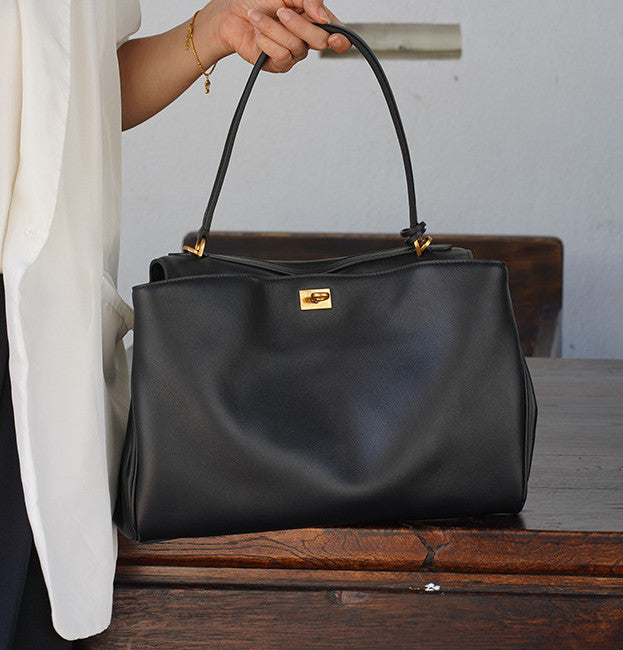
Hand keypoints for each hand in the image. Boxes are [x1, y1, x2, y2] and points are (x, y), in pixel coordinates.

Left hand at [198, 0, 350, 72]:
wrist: (232, 14)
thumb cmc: (259, 0)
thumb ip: (310, 0)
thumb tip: (323, 17)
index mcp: (315, 19)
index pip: (337, 33)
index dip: (341, 39)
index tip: (336, 39)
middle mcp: (307, 37)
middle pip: (320, 41)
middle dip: (298, 24)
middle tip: (280, 12)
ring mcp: (294, 52)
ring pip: (297, 47)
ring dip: (274, 28)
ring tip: (258, 18)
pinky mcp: (279, 64)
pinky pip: (282, 56)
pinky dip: (267, 41)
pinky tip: (258, 34)